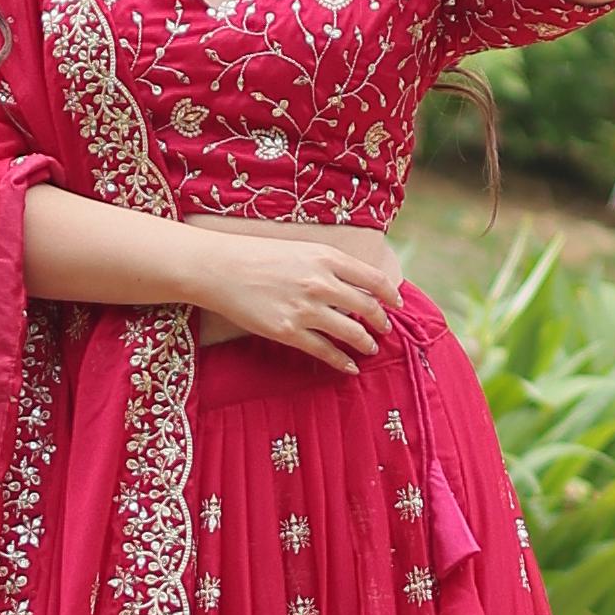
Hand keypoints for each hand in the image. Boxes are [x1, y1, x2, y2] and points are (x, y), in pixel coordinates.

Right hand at [186, 231, 403, 366]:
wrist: (218, 268)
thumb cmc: (256, 255)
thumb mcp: (300, 248)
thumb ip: (328, 264)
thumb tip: (354, 282)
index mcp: (326, 257)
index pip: (373, 278)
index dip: (389, 294)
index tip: (395, 303)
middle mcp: (321, 282)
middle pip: (366, 307)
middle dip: (380, 321)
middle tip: (384, 328)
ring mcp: (305, 309)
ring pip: (351, 332)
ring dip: (365, 343)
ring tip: (370, 348)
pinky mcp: (288, 332)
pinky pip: (325, 351)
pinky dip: (342, 361)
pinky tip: (349, 366)